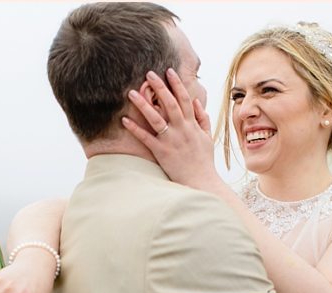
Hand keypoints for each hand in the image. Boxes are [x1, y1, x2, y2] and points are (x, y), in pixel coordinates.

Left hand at [122, 68, 222, 191]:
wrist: (201, 181)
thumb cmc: (204, 160)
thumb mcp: (207, 137)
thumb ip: (203, 118)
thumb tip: (197, 101)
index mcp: (192, 124)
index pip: (184, 99)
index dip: (176, 84)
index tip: (168, 71)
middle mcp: (182, 129)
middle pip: (169, 103)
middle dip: (159, 87)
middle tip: (148, 73)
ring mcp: (171, 140)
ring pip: (156, 118)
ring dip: (143, 104)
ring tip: (131, 93)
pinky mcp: (161, 152)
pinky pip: (146, 138)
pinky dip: (135, 129)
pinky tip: (124, 120)